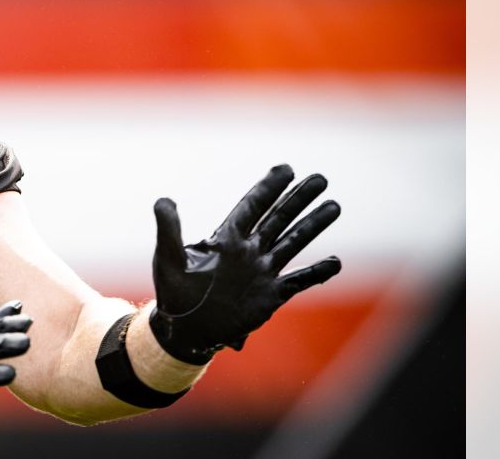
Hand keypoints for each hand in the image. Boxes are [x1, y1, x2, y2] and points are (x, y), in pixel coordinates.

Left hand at [148, 165, 342, 364]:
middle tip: (321, 178)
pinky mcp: (271, 296)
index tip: (286, 169)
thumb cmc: (174, 292)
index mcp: (226, 239)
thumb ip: (169, 230)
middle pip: (278, 218)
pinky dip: (317, 273)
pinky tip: (336, 262)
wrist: (186, 329)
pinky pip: (299, 281)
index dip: (268, 188)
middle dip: (299, 199)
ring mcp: (262, 272)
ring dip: (313, 225)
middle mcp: (249, 251)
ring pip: (293, 243)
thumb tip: (163, 200)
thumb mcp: (169, 259)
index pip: (252, 207)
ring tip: (334, 206)